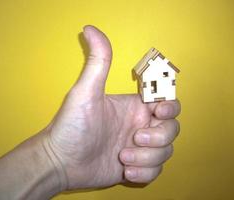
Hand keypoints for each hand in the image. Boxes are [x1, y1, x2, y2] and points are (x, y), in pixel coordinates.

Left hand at [42, 25, 180, 190]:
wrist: (61, 161)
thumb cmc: (71, 126)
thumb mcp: (85, 92)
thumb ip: (97, 62)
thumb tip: (90, 29)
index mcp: (134, 107)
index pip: (168, 103)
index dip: (170, 107)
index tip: (156, 112)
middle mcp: (140, 125)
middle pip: (172, 129)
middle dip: (158, 137)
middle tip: (133, 138)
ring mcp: (140, 148)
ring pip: (166, 152)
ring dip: (147, 158)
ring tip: (123, 157)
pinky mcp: (137, 167)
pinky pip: (156, 170)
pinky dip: (144, 172)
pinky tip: (124, 170)